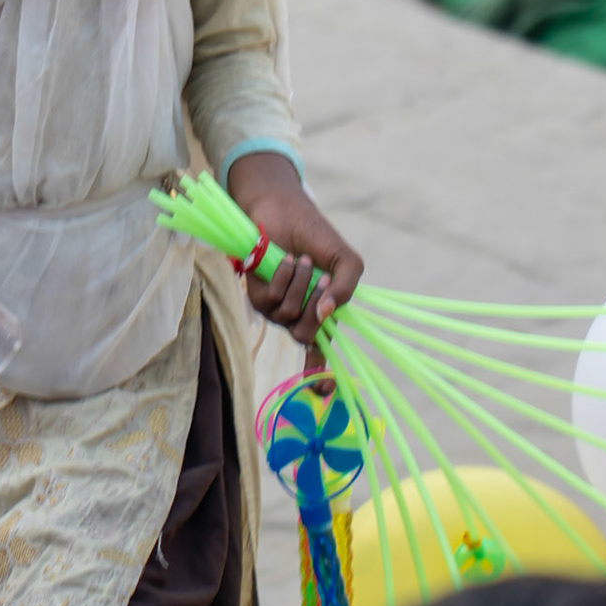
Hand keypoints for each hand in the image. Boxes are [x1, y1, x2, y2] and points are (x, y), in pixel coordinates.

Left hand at [227, 152, 362, 356]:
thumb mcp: (345, 260)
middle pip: (307, 336)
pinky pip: (272, 301)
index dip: (320, 376)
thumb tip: (327, 314)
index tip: (324, 393)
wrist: (284, 211)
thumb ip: (347, 288)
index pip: (319, 352)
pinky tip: (286, 261)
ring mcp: (277, 308)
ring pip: (289, 317)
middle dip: (317, 307)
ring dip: (301, 285)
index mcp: (321, 312)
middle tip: (323, 279)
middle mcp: (298, 315)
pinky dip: (284, 278)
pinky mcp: (257, 296)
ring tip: (302, 261)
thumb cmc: (315, 235)